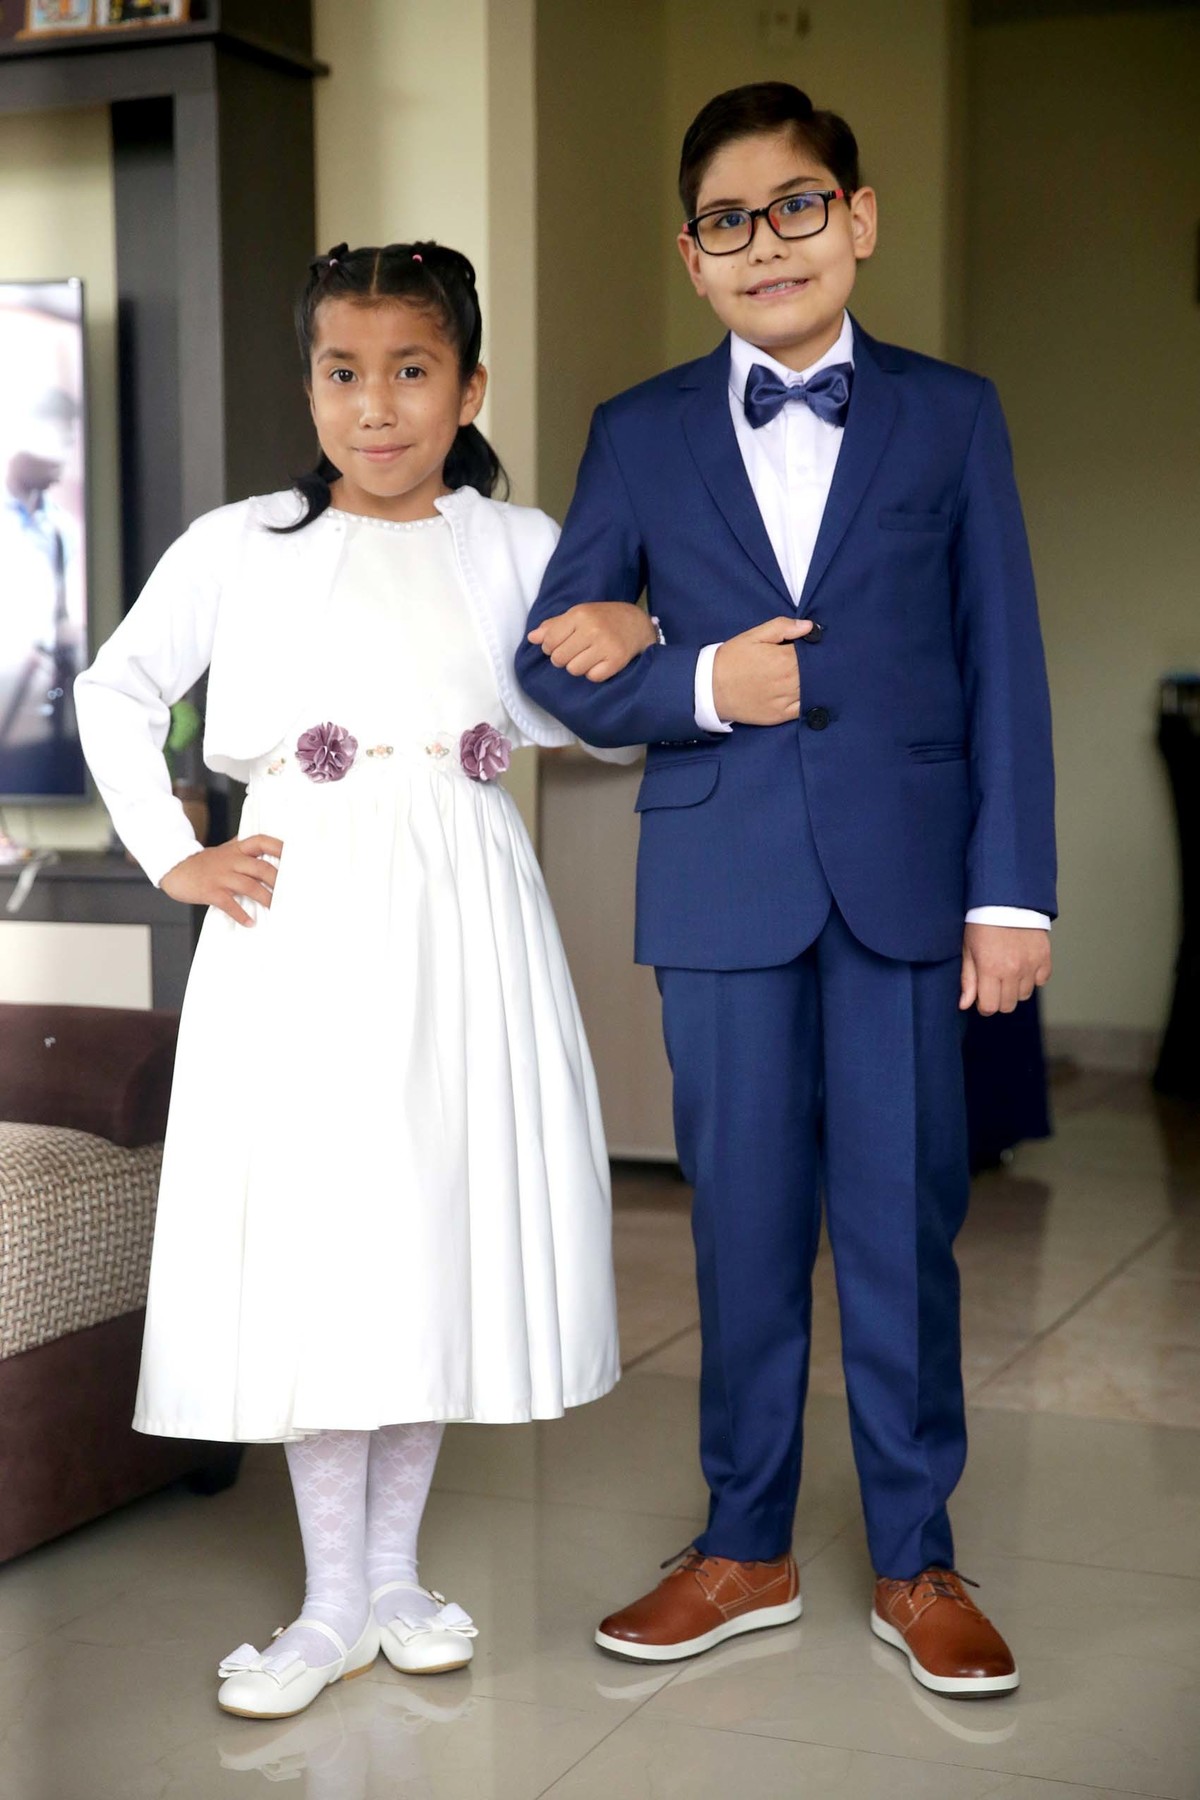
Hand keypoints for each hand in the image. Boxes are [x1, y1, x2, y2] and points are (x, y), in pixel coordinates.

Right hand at [160, 833, 283, 926]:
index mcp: (237, 849)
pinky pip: (229, 903)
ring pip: (249, 886)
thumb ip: (244, 848)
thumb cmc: (204, 862)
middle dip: (279, 881)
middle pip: (262, 868)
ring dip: (265, 899)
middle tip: (292, 894)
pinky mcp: (210, 891)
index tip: (296, 857)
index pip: (262, 842)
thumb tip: (268, 846)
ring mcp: (221, 875)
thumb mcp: (225, 850)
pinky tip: (250, 922)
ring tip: (276, 909)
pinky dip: (241, 914)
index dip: (280, 848)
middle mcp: (231, 860)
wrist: (175, 868)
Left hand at [527, 602, 657, 681]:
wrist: (638, 624)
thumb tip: (532, 638)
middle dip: (564, 659)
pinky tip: (600, 663)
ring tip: (588, 657)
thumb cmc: (603, 619)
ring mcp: (606, 645)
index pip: (549, 642)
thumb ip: (554, 626)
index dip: (550, 648)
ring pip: (574, 670)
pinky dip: (594, 673)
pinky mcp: (617, 660)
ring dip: (579, 666)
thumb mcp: (579, 614)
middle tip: (576, 652)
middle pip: (559, 659)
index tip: (560, 645)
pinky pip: (593, 677)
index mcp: (579, 614)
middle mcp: (592, 629)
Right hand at [712, 618, 814, 725]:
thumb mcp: (753, 636)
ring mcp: (784, 700)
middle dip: (818, 665)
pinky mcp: (780, 715)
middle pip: (816, 672)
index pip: (813, 652)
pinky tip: (808, 693)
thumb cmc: (731, 659)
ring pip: (813, 689)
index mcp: (783, 659)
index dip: (816, 649)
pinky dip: (810, 700)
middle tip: (819, 661)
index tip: (816, 646)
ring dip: (817, 682)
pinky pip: (803, 709)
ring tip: (815, 675)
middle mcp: (787, 681)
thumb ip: (782, 627)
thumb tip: (810, 626)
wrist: (710, 688)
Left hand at [959, 923, 1051, 1014]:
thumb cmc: (982, 923)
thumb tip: (965, 1005)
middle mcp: (1013, 970)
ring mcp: (1031, 964)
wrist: (1007, 900)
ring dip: (1015, 989)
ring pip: (1024, 995)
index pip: (990, 1007)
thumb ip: (968, 979)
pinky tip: (1023, 966)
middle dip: (998, 999)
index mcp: (990, 969)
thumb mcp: (968, 949)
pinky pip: (1041, 981)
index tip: (982, 996)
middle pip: (1008, 1005)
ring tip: (1007, 971)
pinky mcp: (1044, 957)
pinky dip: (1033, 978)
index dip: (983, 1005)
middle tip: (993, 983)